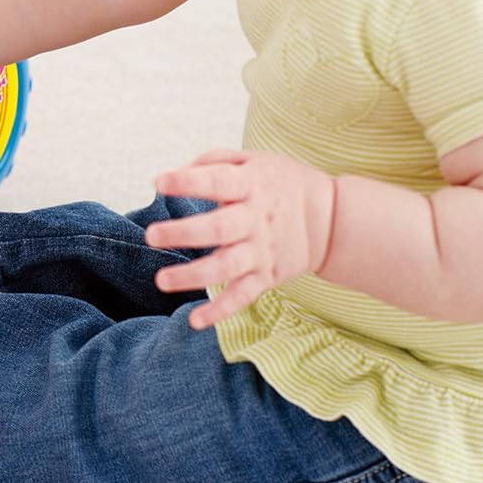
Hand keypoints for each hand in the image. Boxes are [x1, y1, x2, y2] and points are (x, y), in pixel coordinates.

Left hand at [145, 149, 335, 329]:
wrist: (331, 219)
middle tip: (151, 235)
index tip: (158, 182)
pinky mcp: (266, 276)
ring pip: (226, 267)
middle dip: (183, 233)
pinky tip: (195, 321)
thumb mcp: (254, 161)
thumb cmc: (279, 184)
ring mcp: (261, 251)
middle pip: (218, 229)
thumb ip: (214, 162)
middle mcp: (255, 220)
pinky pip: (243, 296)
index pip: (217, 182)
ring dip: (193, 276)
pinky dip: (221, 311)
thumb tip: (176, 172)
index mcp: (251, 186)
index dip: (187, 181)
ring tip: (162, 281)